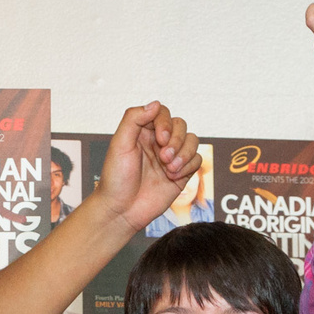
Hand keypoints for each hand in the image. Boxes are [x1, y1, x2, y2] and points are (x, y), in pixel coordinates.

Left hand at [90, 101, 201, 232]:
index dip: (165, 123)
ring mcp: (171, 157)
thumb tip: (156, 104)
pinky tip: (172, 176)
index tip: (160, 139)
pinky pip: (197, 160)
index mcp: (142, 131)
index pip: (163, 113)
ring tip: (169, 168)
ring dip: (184, 153)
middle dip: (176, 140)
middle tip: (164, 158)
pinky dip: (188, 166)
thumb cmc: (116, 179)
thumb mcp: (119, 144)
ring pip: (192, 140)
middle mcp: (158, 142)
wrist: (122, 210)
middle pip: (181, 125)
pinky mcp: (181, 173)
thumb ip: (134, 119)